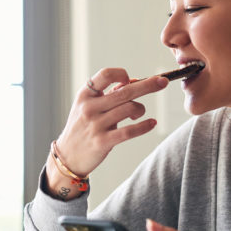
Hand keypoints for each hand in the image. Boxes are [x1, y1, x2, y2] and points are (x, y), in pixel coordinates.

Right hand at [54, 68, 168, 177]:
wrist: (68, 156)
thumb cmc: (82, 128)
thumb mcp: (89, 107)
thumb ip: (109, 95)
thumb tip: (134, 81)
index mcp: (85, 95)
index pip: (106, 75)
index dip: (121, 74)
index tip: (131, 79)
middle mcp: (89, 108)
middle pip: (125, 91)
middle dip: (148, 85)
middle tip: (163, 81)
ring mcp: (96, 125)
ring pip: (129, 109)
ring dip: (141, 109)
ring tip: (140, 114)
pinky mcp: (103, 141)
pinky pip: (129, 131)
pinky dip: (144, 126)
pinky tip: (152, 123)